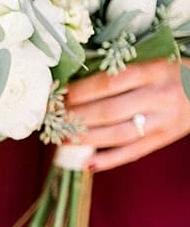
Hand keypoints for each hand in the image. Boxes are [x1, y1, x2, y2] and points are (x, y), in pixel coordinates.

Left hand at [65, 58, 189, 170]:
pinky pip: (132, 153)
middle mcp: (158, 96)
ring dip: (86, 139)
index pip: (110, 82)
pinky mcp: (163, 139)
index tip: (61, 95)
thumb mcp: (153, 63)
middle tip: (55, 120)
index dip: (81, 91)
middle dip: (78, 117)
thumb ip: (123, 73)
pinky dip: (108, 160)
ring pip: (118, 134)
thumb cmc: (172, 73)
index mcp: (154, 71)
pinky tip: (86, 164)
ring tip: (63, 140)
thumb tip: (77, 86)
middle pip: (110, 111)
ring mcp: (162, 120)